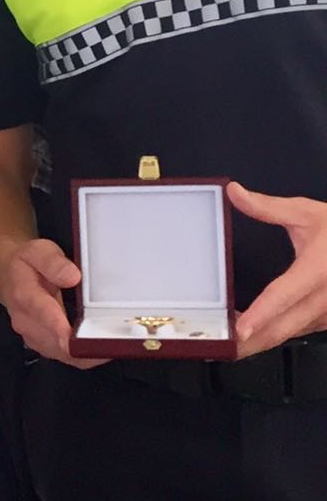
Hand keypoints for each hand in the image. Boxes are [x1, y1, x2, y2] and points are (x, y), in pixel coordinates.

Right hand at [0, 237, 103, 368]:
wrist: (6, 274)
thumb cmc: (25, 263)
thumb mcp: (38, 250)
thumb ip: (53, 262)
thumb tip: (73, 277)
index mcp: (25, 296)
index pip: (46, 317)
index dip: (67, 331)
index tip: (89, 339)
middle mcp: (26, 322)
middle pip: (60, 345)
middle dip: (88, 345)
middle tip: (118, 338)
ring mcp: (33, 338)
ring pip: (66, 356)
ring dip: (89, 352)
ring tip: (114, 340)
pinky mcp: (42, 346)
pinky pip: (67, 358)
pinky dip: (86, 354)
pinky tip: (100, 343)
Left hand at [229, 182, 326, 355]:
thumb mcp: (306, 212)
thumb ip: (267, 207)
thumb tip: (234, 192)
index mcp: (317, 270)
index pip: (283, 296)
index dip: (261, 314)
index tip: (240, 328)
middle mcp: (325, 297)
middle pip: (285, 326)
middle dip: (254, 341)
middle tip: (224, 347)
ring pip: (292, 332)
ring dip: (263, 340)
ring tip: (231, 343)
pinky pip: (300, 330)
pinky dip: (276, 333)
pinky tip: (254, 332)